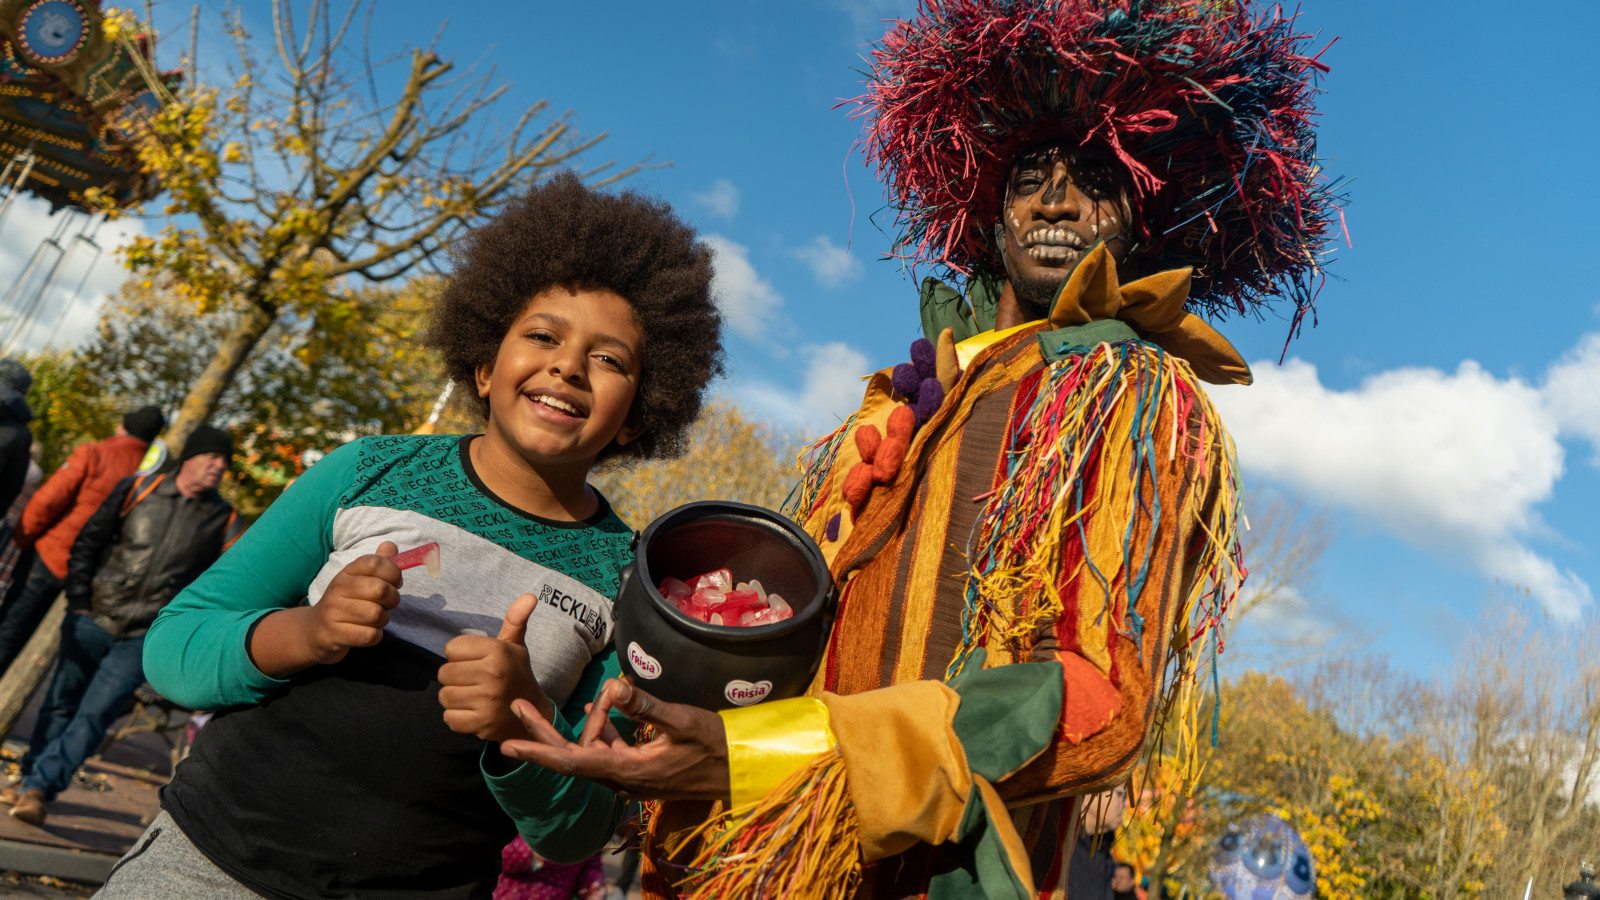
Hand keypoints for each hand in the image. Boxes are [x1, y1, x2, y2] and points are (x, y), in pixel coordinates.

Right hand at [301, 541, 402, 664]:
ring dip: (383, 620)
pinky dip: (375, 636)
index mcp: (347, 572)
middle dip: (393, 599)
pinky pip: (370, 635)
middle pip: (380, 589)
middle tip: (387, 605)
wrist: (314, 631)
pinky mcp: (334, 634)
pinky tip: (367, 633)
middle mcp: (338, 588)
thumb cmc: (345, 603)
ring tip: (374, 620)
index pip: (375, 563)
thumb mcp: (358, 580)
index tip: (395, 582)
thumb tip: (391, 545)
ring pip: (376, 614)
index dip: (394, 572)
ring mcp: (334, 611)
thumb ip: (377, 564)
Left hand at [438, 594, 553, 742]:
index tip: (478, 662)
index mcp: (498, 651)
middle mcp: (493, 675)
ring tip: (473, 696)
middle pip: (445, 673)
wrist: (532, 713)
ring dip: (455, 698)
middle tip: (475, 681)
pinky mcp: (482, 724)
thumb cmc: (516, 673)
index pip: (451, 648)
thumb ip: (515, 619)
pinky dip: (457, 717)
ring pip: (444, 696)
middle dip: (456, 678)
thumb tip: (530, 596)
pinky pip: (449, 718)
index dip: (461, 656)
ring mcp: (488, 701)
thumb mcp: (515, 646)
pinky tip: (474, 712)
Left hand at [500, 678, 729, 801]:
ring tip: (569, 701)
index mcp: (627, 770)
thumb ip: (646, 705)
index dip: (539, 752)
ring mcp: (630, 778)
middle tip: (515, 706)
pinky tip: (601, 708)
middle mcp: (622, 779)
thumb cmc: (715, 745)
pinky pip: (609, 752)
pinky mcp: (639, 772)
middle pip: (571, 756)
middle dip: (541, 733)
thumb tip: (612, 684)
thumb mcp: (682, 720)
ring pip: (591, 752)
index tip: (508, 744)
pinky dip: (601, 731)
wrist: (738, 770)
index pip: (572, 762)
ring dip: (578, 727)